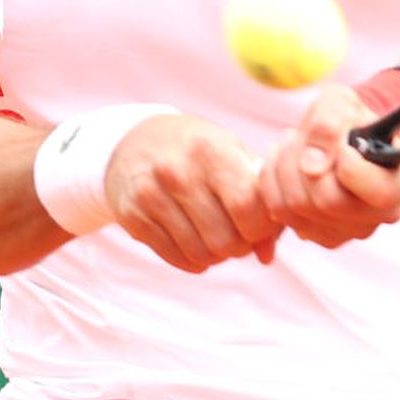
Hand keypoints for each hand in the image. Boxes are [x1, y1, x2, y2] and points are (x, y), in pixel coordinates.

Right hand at [104, 114, 280, 272]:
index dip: (262, 227)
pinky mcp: (132, 217)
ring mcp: (150, 195)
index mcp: (210, 150)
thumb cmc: (199, 149)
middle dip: (240, 246)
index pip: (247, 207)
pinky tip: (196, 241)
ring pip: (201, 255)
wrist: (136, 139)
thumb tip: (266, 256)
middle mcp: (178, 172)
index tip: (261, 224)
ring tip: (218, 237)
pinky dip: (193, 260)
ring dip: (217, 256)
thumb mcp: (233, 156)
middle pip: (225, 239)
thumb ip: (259, 200)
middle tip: (240, 235)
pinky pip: (176, 259)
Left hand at [258, 86, 399, 247]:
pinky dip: (272, 183)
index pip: (380, 191)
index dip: (351, 167)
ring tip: (292, 145)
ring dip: (284, 168)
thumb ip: (330, 122)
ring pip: (298, 208)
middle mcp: (381, 213)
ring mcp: (350, 230)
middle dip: (303, 161)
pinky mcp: (320, 235)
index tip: (340, 145)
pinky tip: (282, 163)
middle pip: (329, 201)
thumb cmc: (346, 119)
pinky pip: (281, 213)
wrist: (334, 137)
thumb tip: (312, 165)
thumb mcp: (341, 102)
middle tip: (301, 136)